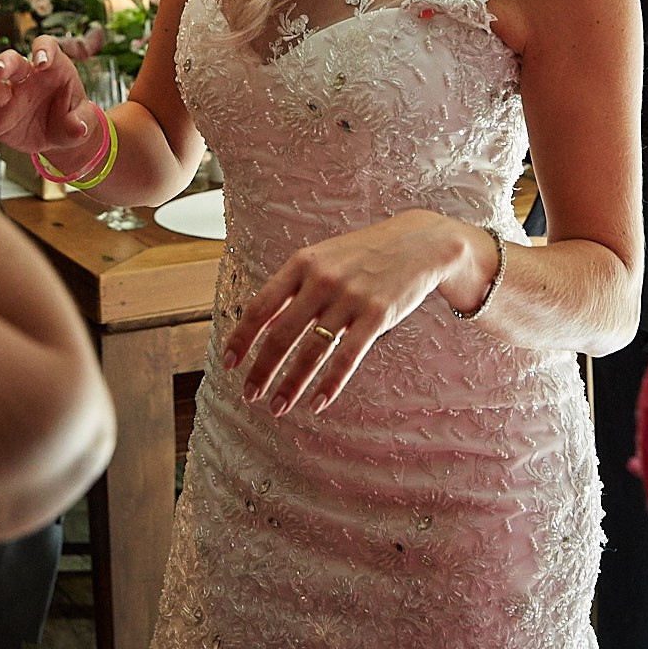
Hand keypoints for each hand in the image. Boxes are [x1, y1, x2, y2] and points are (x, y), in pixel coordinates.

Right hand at [0, 34, 99, 158]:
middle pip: (10, 60)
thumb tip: (78, 127)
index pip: (45, 47)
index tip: (42, 61)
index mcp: (51, 68)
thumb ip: (82, 120)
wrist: (59, 137)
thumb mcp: (83, 119)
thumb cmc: (72, 117)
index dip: (42, 50)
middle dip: (4, 63)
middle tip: (0, 70)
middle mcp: (25, 77)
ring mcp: (7, 95)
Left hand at [222, 210, 480, 416]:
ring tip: (278, 406)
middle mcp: (322, 280)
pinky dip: (330, 384)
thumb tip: (261, 322)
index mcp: (302, 264)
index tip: (229, 363)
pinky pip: (347, 357)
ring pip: (312, 351)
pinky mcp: (377, 315)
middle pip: (281, 334)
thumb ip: (293, 287)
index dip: (242, 337)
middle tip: (250, 394)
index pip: (261, 306)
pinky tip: (317, 402)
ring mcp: (350, 297)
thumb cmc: (363, 254)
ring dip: (291, 383)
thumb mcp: (323, 259)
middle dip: (262, 369)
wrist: (418, 242)